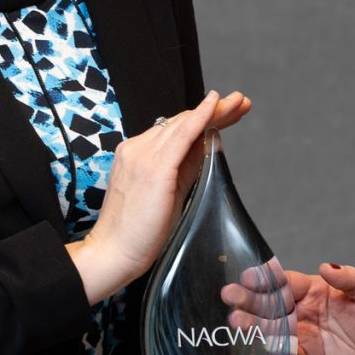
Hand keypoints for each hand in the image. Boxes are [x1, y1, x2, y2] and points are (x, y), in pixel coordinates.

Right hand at [69, 91, 251, 303]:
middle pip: (181, 122)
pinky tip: (217, 106)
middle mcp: (136, 149)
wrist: (113, 252)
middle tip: (242, 102)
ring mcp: (142, 155)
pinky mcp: (154, 167)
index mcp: (136, 155)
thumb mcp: (168, 194)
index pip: (175, 130)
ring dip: (215, 111)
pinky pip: (182, 135)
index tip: (228, 113)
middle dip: (215, 111)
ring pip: (184, 124)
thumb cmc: (138, 232)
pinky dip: (201, 117)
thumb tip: (208, 148)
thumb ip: (186, 168)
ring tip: (240, 103)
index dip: (203, 118)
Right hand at [223, 261, 354, 354]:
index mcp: (313, 290)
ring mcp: (300, 335)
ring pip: (271, 328)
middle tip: (229, 295)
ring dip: (253, 324)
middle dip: (248, 299)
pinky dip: (273, 348)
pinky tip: (261, 343)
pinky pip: (285, 353)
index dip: (267, 279)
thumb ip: (349, 279)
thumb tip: (326, 267)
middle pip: (270, 304)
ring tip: (235, 320)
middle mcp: (301, 311)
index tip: (249, 276)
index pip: (285, 282)